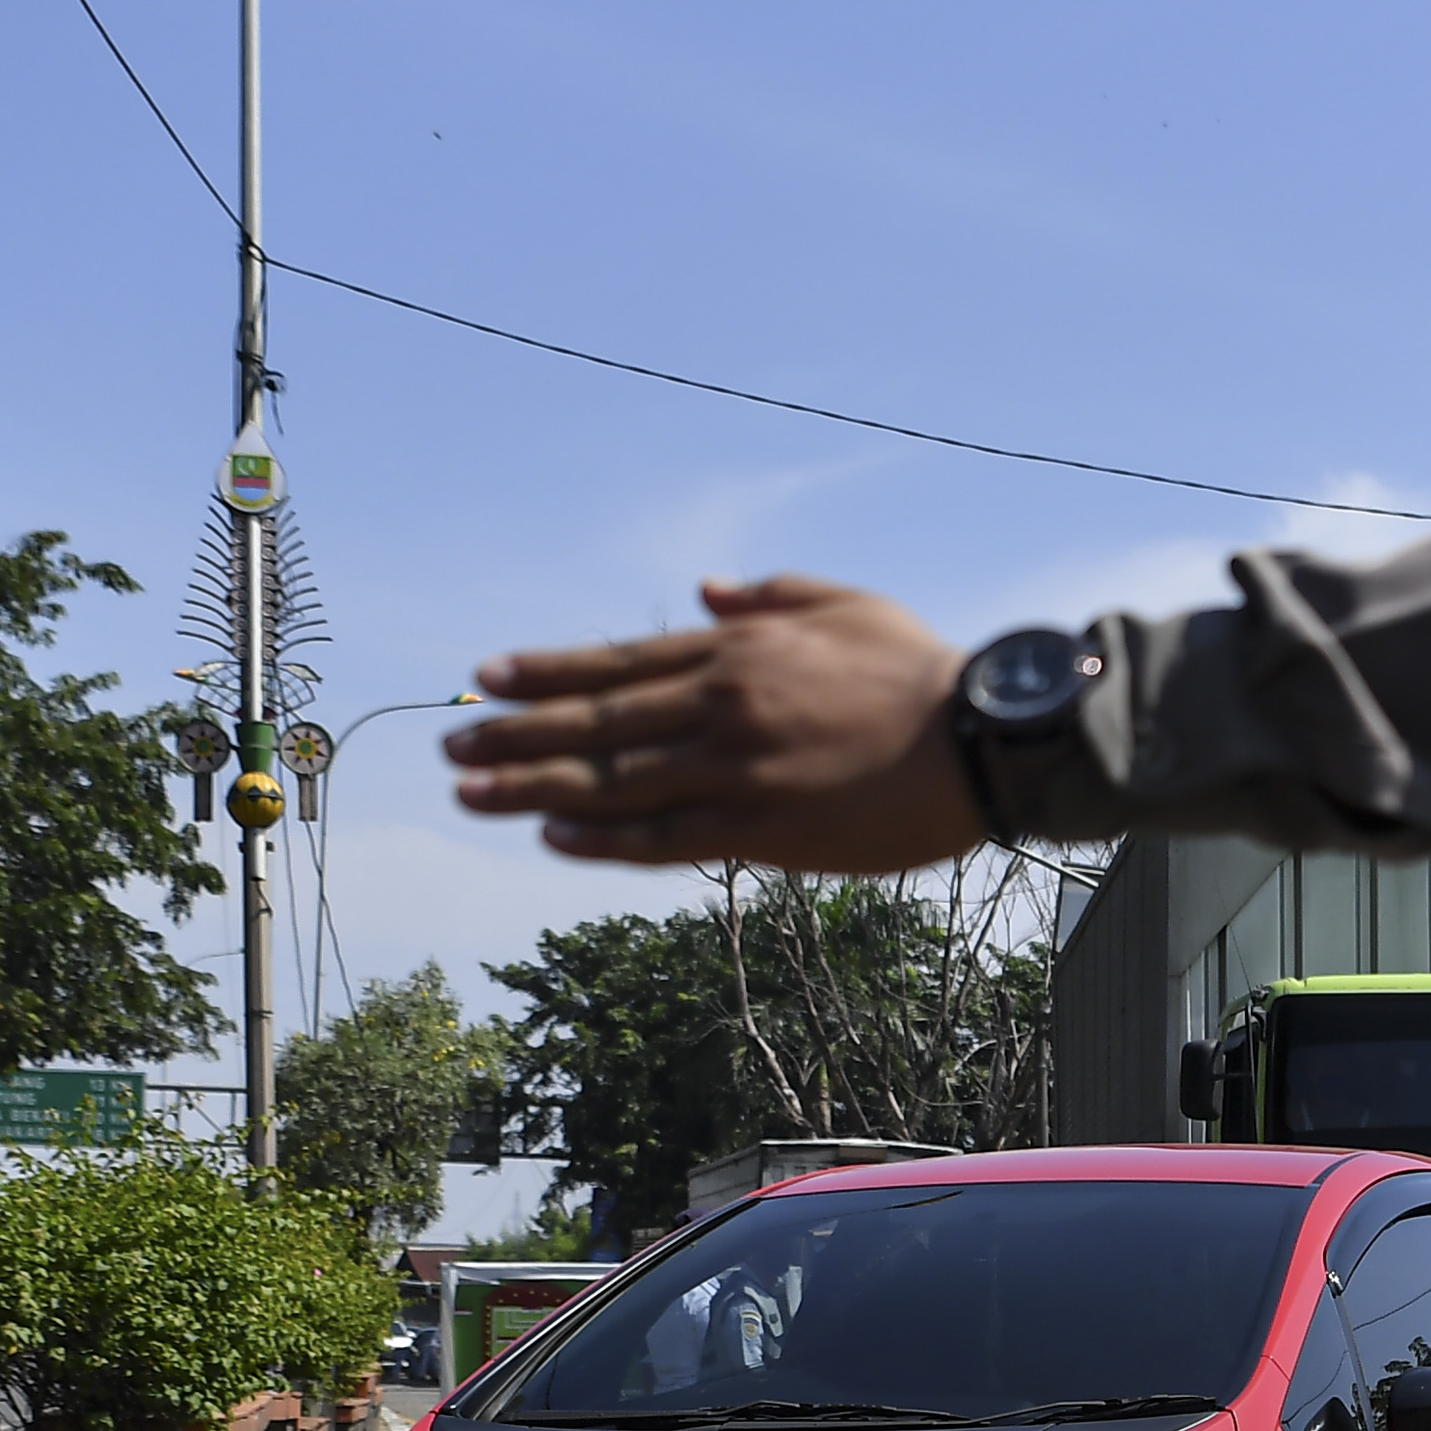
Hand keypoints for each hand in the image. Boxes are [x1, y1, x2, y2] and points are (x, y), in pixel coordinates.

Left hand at [445, 575, 983, 870]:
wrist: (982, 740)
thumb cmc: (923, 671)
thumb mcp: (848, 604)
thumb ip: (769, 595)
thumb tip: (705, 591)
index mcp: (740, 649)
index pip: (620, 661)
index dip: (546, 671)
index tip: (485, 676)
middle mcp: (722, 705)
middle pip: (595, 720)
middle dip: (512, 731)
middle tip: (448, 741)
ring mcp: (736, 769)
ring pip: (611, 780)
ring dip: (531, 787)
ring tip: (469, 791)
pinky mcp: (762, 828)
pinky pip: (662, 838)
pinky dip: (602, 839)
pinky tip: (553, 838)